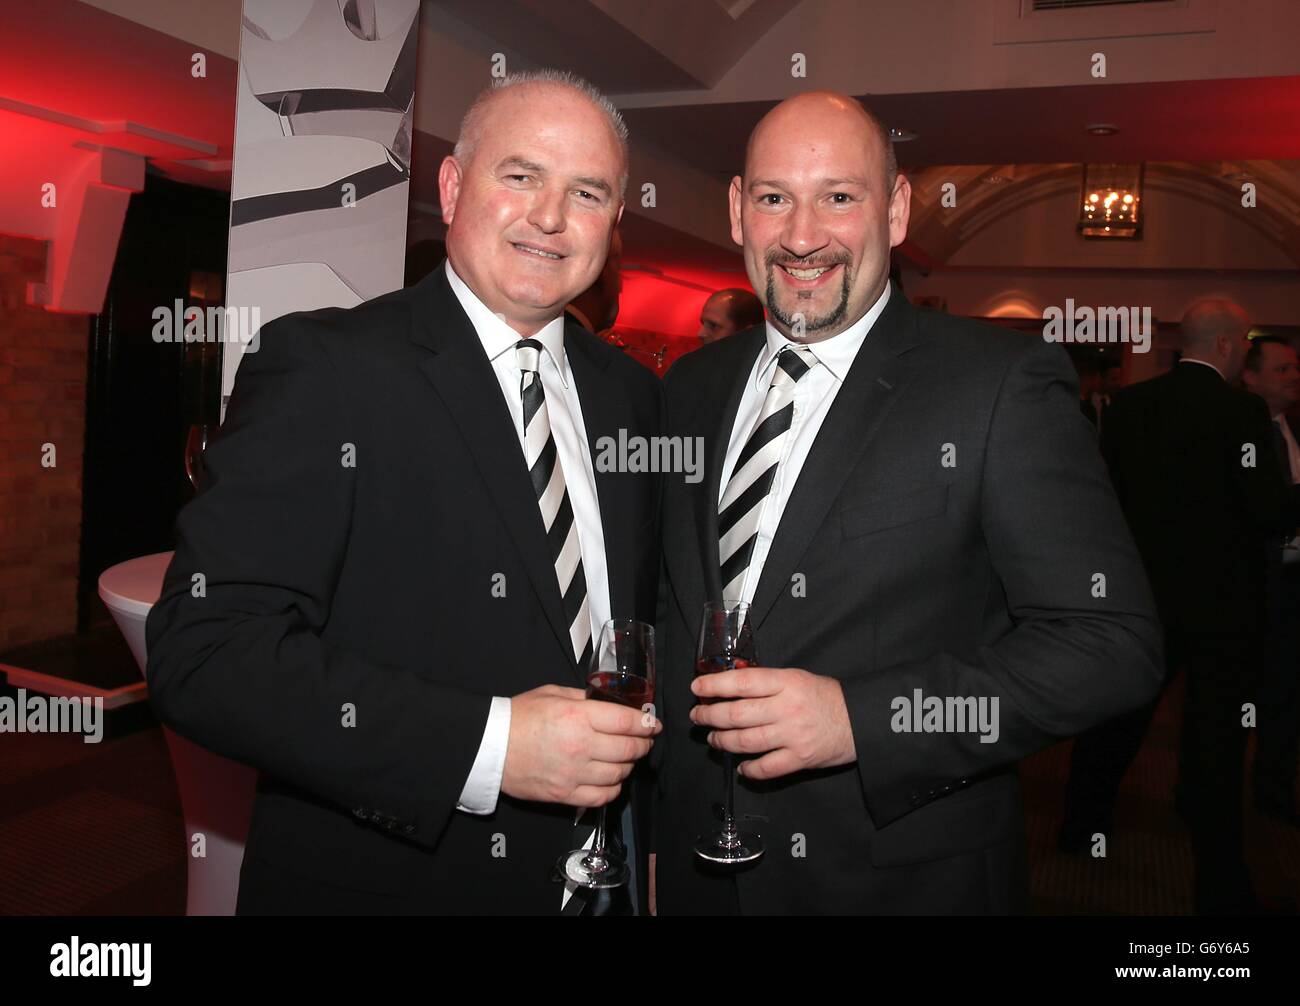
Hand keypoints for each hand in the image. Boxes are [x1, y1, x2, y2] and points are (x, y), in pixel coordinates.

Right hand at [501, 684, 660, 806]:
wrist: (490, 747)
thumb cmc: (518, 717)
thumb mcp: (553, 693)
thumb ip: (584, 698)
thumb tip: (608, 703)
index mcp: (578, 716)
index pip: (627, 722)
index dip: (647, 723)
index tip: (653, 724)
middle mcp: (581, 746)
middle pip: (629, 749)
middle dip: (644, 744)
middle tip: (645, 740)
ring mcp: (574, 773)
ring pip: (620, 774)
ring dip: (629, 766)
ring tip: (626, 758)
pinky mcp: (566, 794)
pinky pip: (603, 796)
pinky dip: (614, 788)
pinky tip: (611, 778)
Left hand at [690, 666, 854, 780]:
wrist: (861, 720)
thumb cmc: (826, 696)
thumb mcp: (797, 678)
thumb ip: (767, 683)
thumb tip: (730, 685)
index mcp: (786, 682)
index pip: (741, 682)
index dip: (714, 685)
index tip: (696, 688)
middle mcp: (786, 708)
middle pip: (736, 713)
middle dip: (710, 716)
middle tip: (698, 716)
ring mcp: (792, 735)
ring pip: (745, 741)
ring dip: (722, 741)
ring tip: (713, 738)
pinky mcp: (800, 759)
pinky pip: (765, 768)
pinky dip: (748, 769)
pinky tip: (741, 766)